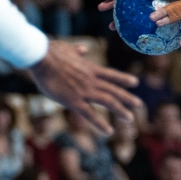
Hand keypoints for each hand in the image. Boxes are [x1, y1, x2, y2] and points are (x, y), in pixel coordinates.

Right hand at [29, 41, 143, 135]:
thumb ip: (77, 50)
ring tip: (130, 119)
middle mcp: (91, 80)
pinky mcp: (73, 100)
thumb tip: (83, 49)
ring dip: (120, 110)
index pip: (111, 74)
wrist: (42, 58)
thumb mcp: (68, 47)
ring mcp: (84, 91)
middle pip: (113, 90)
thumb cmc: (50, 51)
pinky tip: (109, 131)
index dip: (123, 79)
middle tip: (139, 104)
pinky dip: (100, 123)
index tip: (135, 83)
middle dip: (127, 97)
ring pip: (108, 101)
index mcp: (89, 68)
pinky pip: (90, 114)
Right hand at [97, 0, 180, 30]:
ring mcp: (145, 8)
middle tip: (101, 8)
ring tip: (112, 27)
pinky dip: (135, 30)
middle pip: (122, 0)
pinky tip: (129, 37)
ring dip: (118, 20)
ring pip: (129, 14)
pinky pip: (142, 24)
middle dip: (110, 4)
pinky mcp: (154, 17)